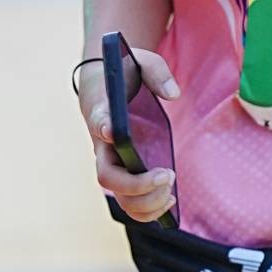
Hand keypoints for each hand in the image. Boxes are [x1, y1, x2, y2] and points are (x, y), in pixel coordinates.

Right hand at [77, 42, 179, 220]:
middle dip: (137, 184)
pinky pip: (129, 201)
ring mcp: (111, 162)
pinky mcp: (122, 173)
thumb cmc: (124, 74)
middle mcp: (102, 145)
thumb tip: (173, 93)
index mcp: (102, 114)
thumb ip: (156, 73)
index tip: (113, 129)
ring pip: (118, 196)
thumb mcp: (140, 61)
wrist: (105, 86)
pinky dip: (146, 210)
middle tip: (168, 175)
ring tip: (171, 195)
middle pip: (107, 176)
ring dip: (144, 204)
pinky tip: (169, 201)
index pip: (98, 122)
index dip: (103, 127)